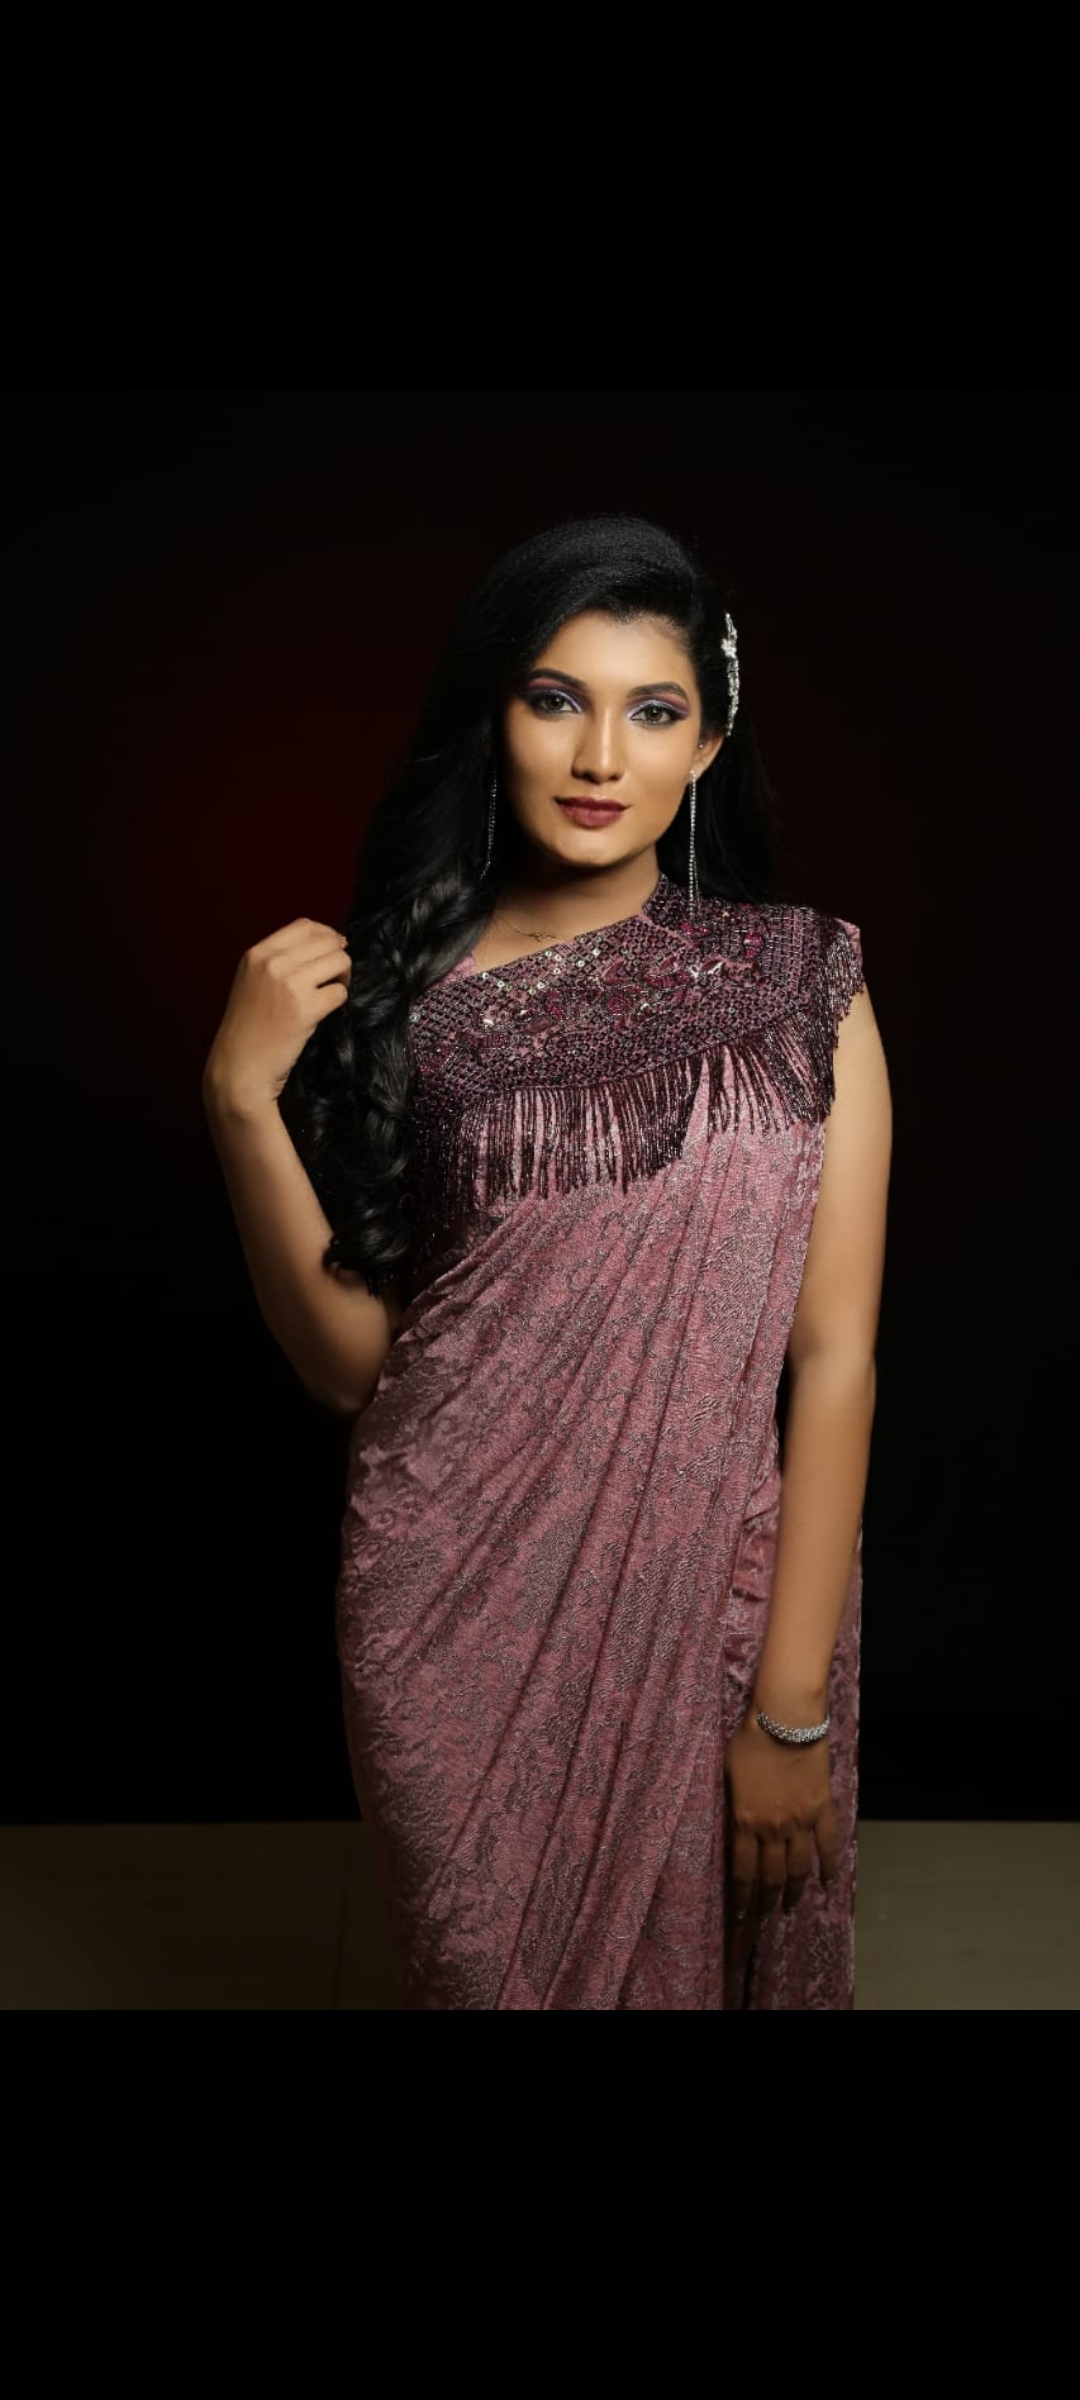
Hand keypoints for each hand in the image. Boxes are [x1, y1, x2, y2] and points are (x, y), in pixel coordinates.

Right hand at [202, 918, 351, 1117]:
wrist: (239, 1068)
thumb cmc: (248, 1029)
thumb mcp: (252, 982)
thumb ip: (280, 961)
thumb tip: (329, 943)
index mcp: (256, 954)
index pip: (304, 926)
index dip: (326, 934)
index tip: (333, 949)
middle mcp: (272, 963)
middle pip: (327, 941)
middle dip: (338, 957)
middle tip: (334, 977)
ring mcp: (289, 985)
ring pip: (339, 961)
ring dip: (343, 977)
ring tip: (330, 993)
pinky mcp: (305, 1009)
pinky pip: (340, 992)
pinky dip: (338, 1001)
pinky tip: (324, 1012)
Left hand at [725, 1709, 837, 1971]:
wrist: (785, 1721)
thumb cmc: (749, 1741)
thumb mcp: (727, 1773)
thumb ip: (731, 1804)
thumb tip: (732, 1825)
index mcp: (745, 1822)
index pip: (743, 1872)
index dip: (742, 1899)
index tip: (739, 1918)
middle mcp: (773, 1829)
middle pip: (770, 1876)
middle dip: (765, 1902)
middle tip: (764, 1918)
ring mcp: (801, 1821)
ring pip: (798, 1868)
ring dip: (794, 1891)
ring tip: (790, 1906)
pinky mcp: (822, 1809)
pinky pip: (828, 1845)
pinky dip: (829, 1866)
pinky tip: (827, 1884)